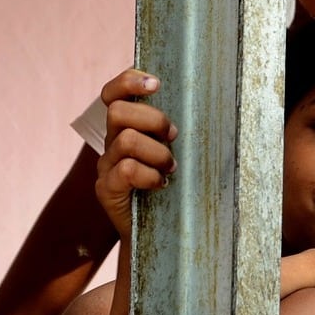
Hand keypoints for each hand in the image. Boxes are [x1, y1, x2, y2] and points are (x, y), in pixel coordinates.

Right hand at [94, 69, 175, 237]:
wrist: (160, 233)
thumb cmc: (174, 188)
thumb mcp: (177, 153)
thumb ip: (176, 132)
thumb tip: (209, 104)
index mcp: (125, 128)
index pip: (113, 93)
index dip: (128, 81)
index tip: (156, 84)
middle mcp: (111, 142)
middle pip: (118, 112)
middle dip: (154, 120)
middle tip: (174, 137)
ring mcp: (106, 166)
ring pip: (126, 140)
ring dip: (157, 152)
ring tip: (171, 168)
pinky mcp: (106, 189)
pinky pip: (125, 169)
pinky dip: (149, 175)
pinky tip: (161, 184)